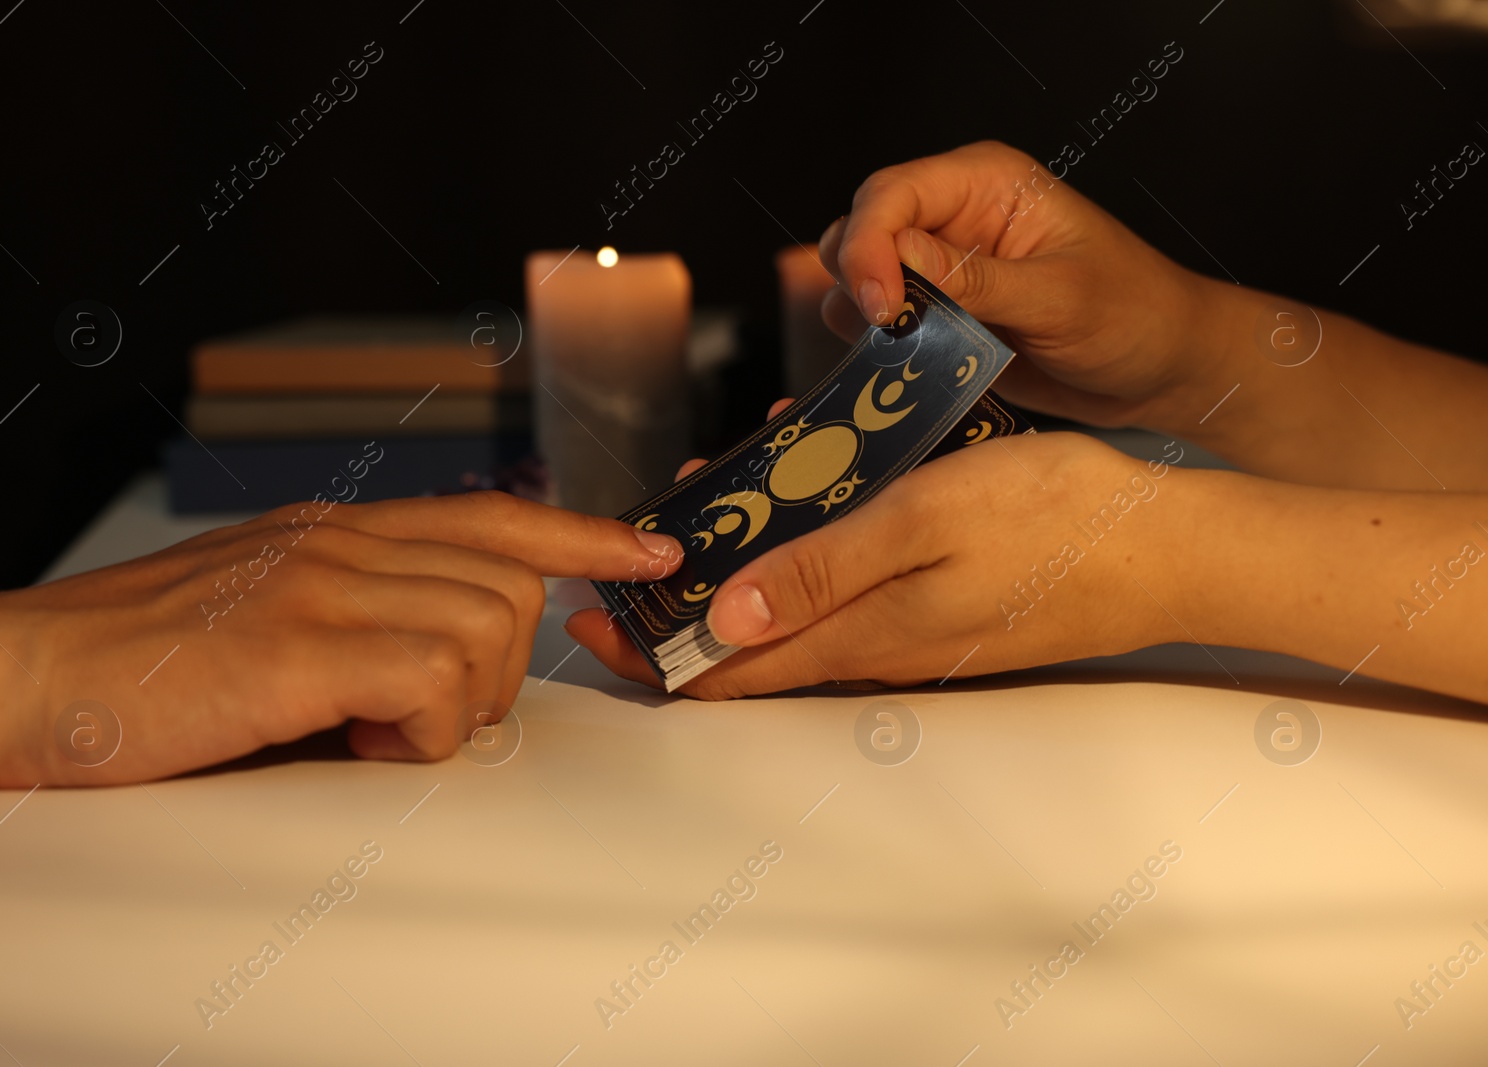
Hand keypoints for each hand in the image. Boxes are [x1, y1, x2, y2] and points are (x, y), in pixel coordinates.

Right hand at [0, 492, 680, 795]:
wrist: (18, 677)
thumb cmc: (139, 665)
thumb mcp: (263, 614)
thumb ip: (357, 618)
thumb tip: (446, 668)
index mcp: (338, 530)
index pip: (492, 515)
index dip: (580, 534)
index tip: (644, 550)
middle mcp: (341, 539)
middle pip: (510, 583)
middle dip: (498, 669)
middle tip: (418, 716)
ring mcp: (320, 582)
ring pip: (484, 625)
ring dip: (452, 702)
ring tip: (365, 727)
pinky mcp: (296, 641)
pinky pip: (433, 674)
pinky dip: (416, 726)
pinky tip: (351, 738)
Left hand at [566, 430, 1192, 698]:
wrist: (1168, 549)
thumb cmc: (1056, 520)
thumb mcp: (924, 520)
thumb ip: (821, 571)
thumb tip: (723, 621)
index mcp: (861, 633)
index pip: (728, 668)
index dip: (651, 654)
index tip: (590, 628)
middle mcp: (876, 648)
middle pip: (750, 648)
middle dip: (681, 613)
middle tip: (634, 563)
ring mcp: (910, 635)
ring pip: (794, 619)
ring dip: (739, 582)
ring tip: (704, 522)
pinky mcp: (940, 612)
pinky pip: (845, 598)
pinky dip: (799, 568)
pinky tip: (800, 519)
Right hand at [819, 140, 1225, 433]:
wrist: (1163, 370)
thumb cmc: (1136, 315)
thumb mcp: (1060, 298)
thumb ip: (974, 280)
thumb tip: (897, 261)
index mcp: (988, 184)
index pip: (892, 194)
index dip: (868, 245)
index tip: (882, 306)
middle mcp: (956, 218)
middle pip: (861, 229)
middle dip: (858, 280)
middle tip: (888, 332)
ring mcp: (944, 269)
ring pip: (859, 278)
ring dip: (862, 318)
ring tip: (900, 352)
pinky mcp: (942, 317)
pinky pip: (881, 324)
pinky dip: (875, 348)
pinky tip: (901, 368)